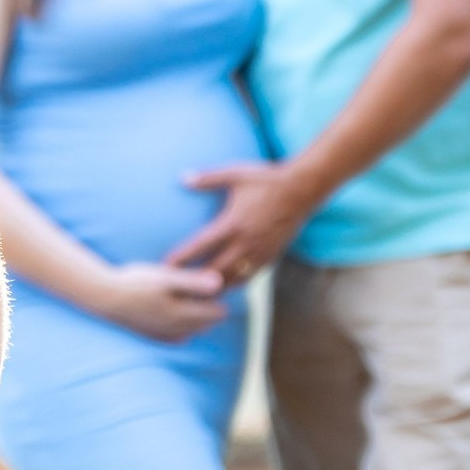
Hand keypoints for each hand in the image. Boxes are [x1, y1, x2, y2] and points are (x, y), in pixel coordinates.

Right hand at [87, 263, 227, 341]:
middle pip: (207, 323)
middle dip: (210, 307)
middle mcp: (178, 329)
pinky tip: (176, 315)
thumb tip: (220, 283)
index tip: (211, 281)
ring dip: (197, 317)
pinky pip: (177, 337)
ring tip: (191, 298)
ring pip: (193, 330)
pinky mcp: (152, 335)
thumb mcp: (166, 277)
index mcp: (184, 314)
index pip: (217, 312)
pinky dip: (182, 327)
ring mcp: (165, 334)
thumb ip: (193, 281)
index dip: (218, 296)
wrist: (105, 297)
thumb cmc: (135, 283)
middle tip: (203, 287)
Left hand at [164, 160, 317, 282]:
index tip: (166, 266)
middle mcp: (245, 242)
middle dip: (195, 281)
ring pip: (233, 278)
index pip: (202, 246)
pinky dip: (235, 283)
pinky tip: (225, 286)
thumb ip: (208, 178)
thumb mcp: (235, 174)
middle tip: (178, 288)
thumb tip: (182, 177)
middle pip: (215, 270)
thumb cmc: (266, 180)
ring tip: (198, 295)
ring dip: (215, 286)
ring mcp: (259, 252)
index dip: (182, 258)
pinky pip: (250, 276)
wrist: (302, 189)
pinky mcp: (271, 255)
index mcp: (233, 223)